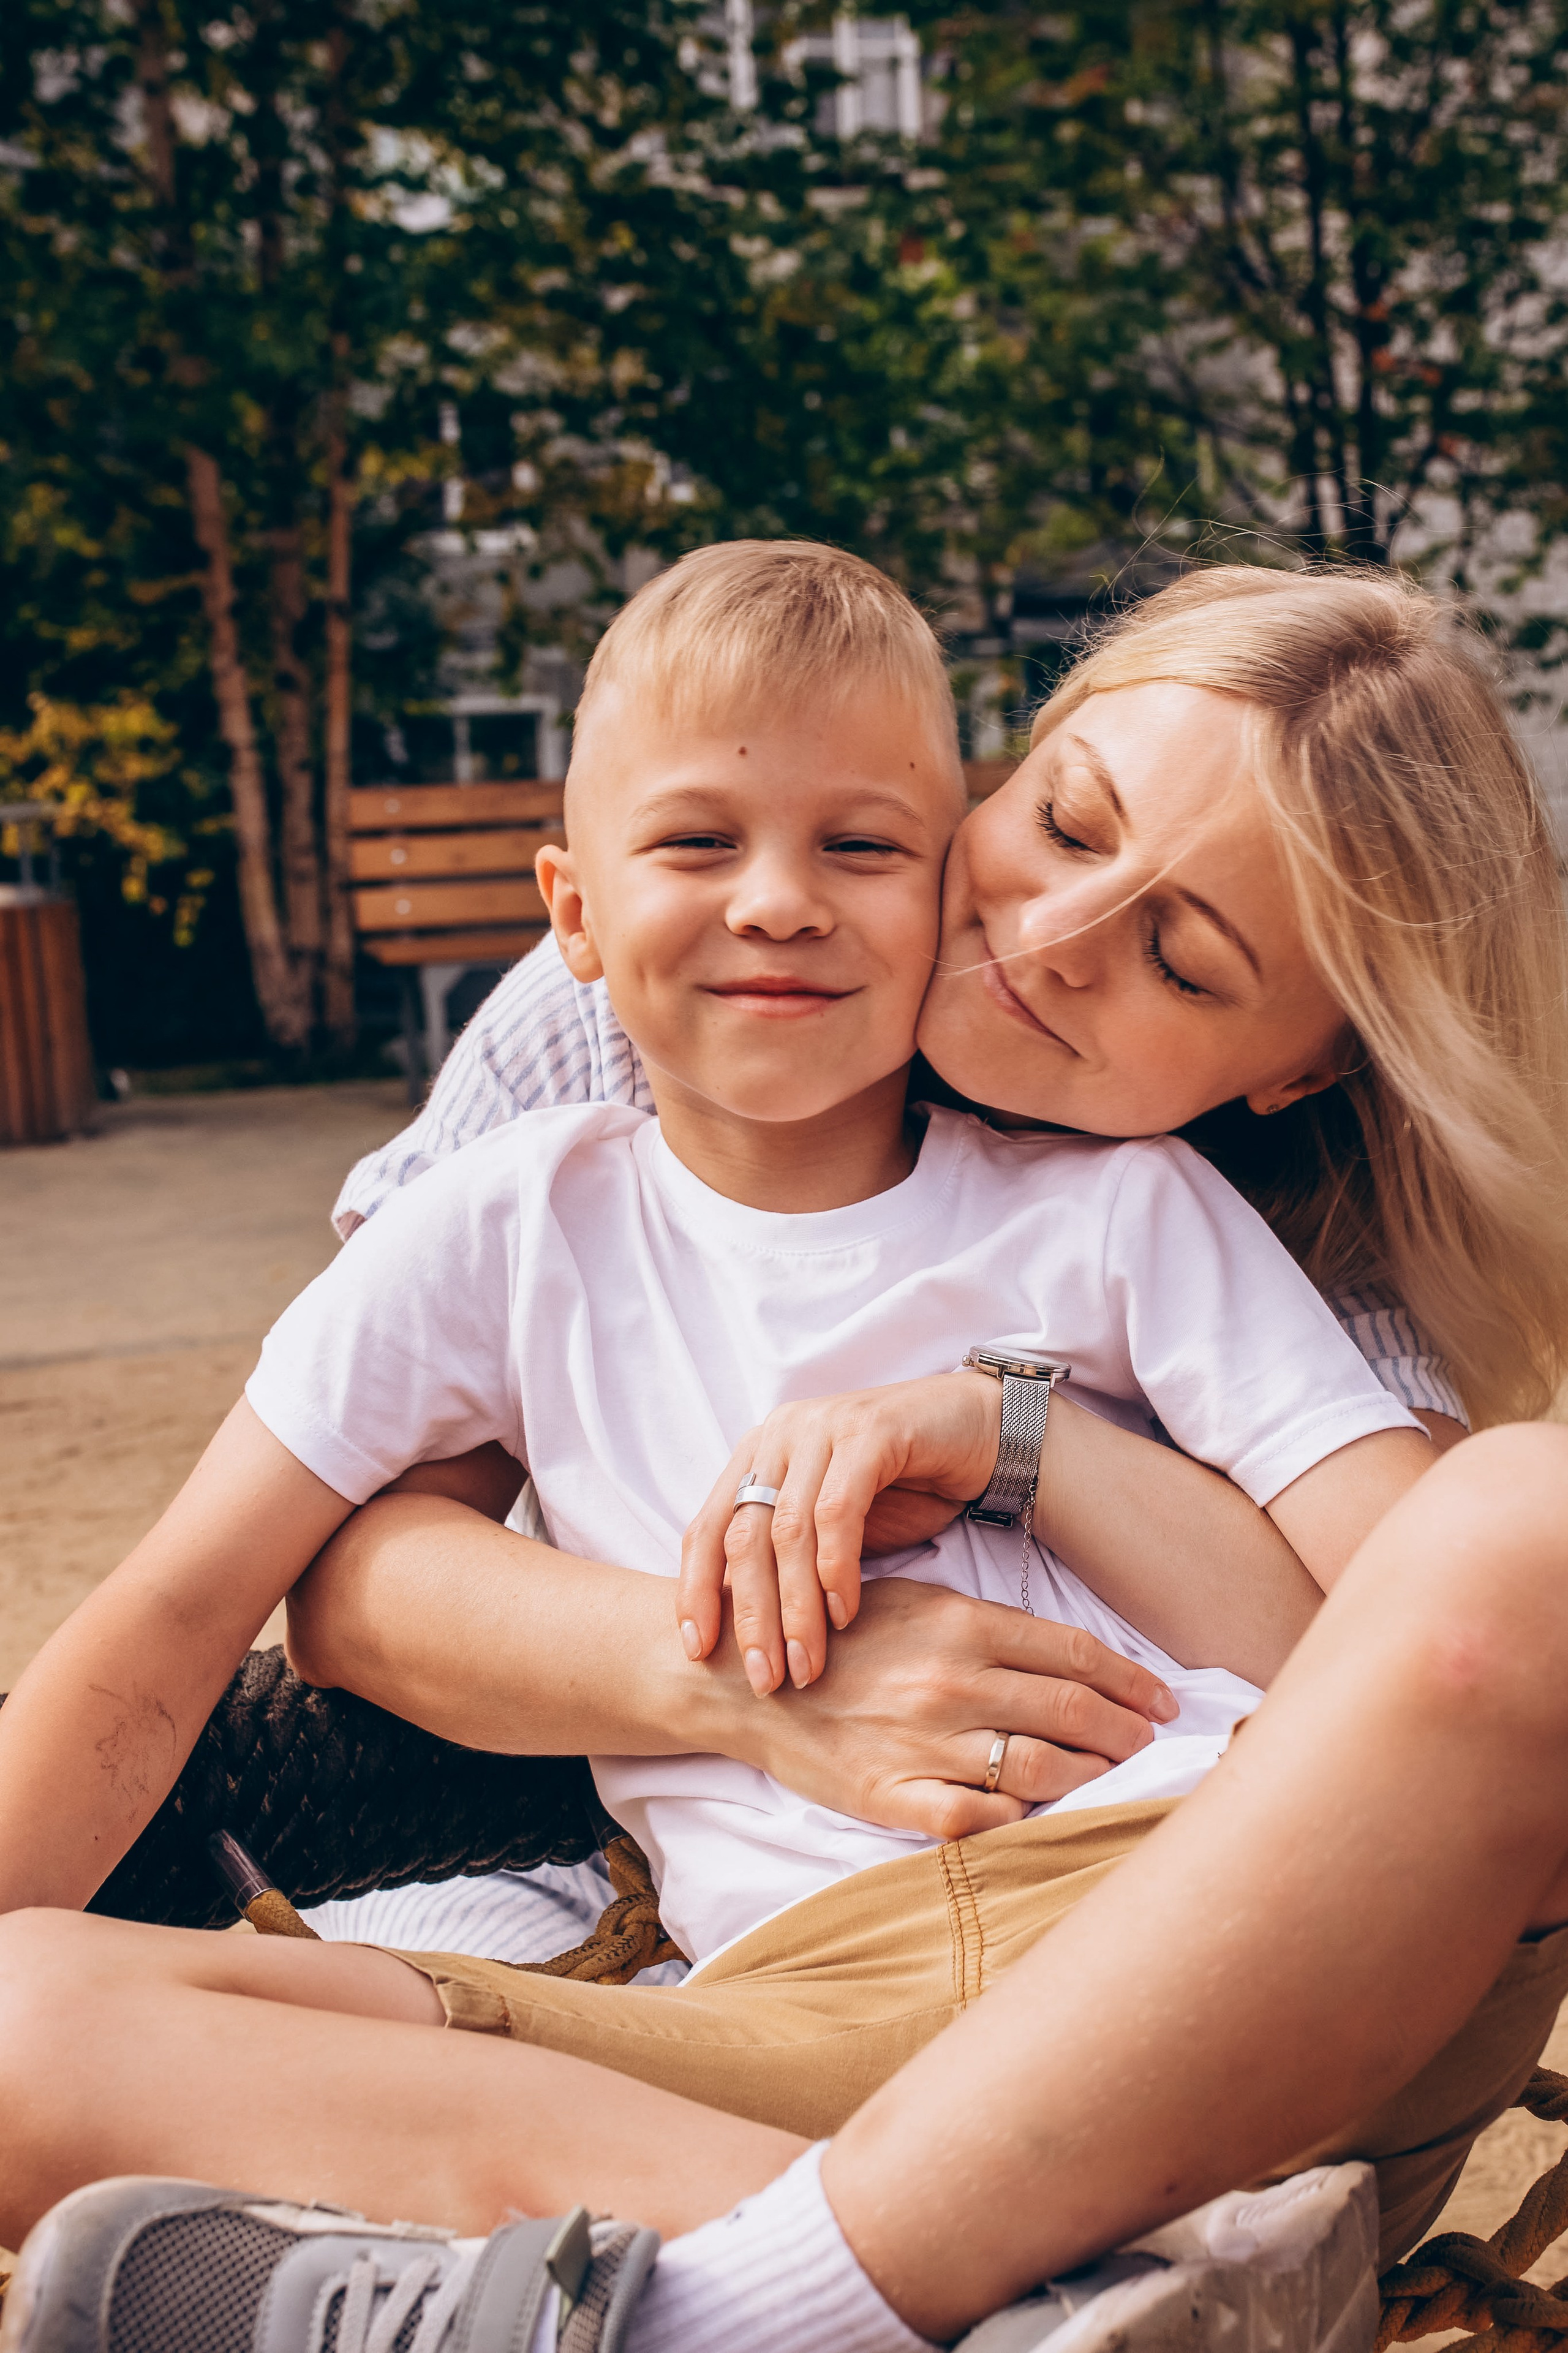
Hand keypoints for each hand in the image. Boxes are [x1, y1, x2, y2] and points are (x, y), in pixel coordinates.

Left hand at [680, 1371, 1001, 1693]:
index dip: (696, 1592)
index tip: (698, 1653)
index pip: (708, 1529)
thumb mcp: (834, 1530)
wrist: (982, 1431)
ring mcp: (822, 1427)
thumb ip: (789, 1562)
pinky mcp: (869, 1431)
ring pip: (788, 1530)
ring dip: (795, 1607)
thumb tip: (747, 1635)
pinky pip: (838, 1511)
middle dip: (750, 1616)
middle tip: (764, 1677)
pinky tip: (845, 1614)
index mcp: (759, 1456)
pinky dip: (836, 1568)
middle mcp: (780, 1435)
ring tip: (806, 1663)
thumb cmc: (904, 1488)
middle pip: (743, 1536)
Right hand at [718, 1577, 1176, 1837]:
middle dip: (1127, 1729)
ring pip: (1039, 1768)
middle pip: (1072, 1711)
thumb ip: (986, 1627)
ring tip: (1113, 1776)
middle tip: (1153, 1740)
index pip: (1074, 1653)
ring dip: (1090, 1775)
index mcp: (960, 1623)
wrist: (745, 1677)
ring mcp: (923, 1743)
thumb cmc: (838, 1633)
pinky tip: (1042, 1818)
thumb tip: (1067, 1657)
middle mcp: (951, 1682)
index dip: (1130, 1679)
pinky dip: (1020, 1823)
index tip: (1162, 1697)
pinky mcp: (892, 1796)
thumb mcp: (915, 1599)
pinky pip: (978, 1822)